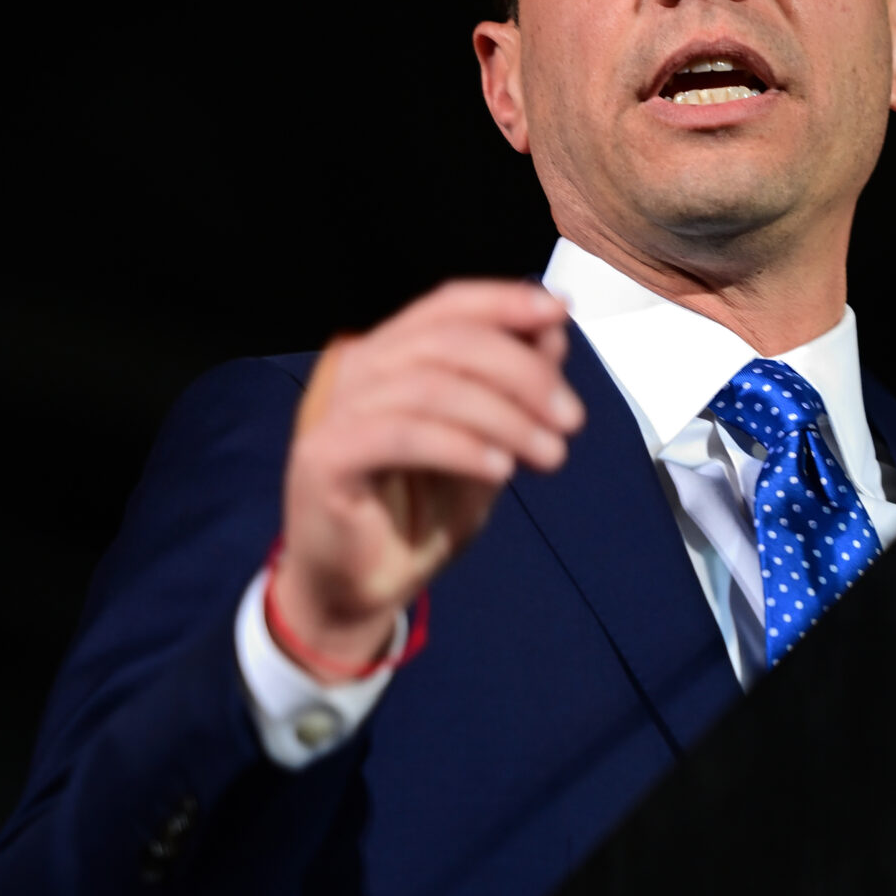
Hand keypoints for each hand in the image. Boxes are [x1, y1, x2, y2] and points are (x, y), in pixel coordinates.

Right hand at [270, 280, 583, 681]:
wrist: (359, 594)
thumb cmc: (416, 518)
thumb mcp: (486, 447)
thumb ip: (513, 390)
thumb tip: (552, 332)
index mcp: (392, 356)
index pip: (446, 304)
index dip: (504, 301)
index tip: (560, 313)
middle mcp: (359, 370)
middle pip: (447, 339)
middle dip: (522, 372)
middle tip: (570, 419)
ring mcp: (337, 411)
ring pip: (431, 385)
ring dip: (504, 416)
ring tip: (549, 454)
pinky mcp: (325, 456)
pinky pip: (402, 434)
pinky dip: (460, 446)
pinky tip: (500, 469)